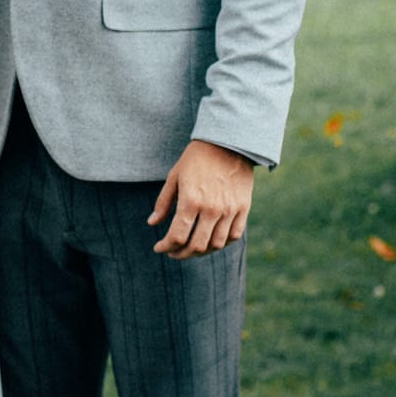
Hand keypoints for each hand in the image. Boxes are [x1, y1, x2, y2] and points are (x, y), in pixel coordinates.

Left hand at [148, 140, 253, 257]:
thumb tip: (152, 223)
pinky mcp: (243, 208)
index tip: (159, 248)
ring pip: (216, 245)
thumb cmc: (196, 158)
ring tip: (191, 248)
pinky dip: (222, 243)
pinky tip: (211, 241)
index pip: (177, 236)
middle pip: (196, 246)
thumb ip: (163, 202)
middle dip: (181, 254)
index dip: (165, 247)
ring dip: (201, 252)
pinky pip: (234, 235)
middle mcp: (211, 209)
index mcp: (191, 200)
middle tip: (173, 252)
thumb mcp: (174, 176)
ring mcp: (230, 210)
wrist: (228, 142)